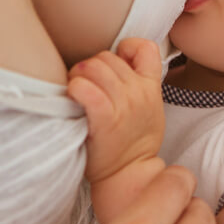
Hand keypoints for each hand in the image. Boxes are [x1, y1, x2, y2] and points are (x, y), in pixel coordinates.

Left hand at [68, 38, 164, 182]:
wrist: (130, 175)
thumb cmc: (133, 144)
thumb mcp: (149, 109)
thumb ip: (138, 85)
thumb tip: (118, 62)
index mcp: (151, 87)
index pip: (145, 47)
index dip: (125, 48)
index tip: (115, 63)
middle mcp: (139, 92)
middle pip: (105, 56)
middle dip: (90, 67)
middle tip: (84, 85)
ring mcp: (124, 104)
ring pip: (93, 66)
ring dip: (78, 76)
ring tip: (76, 92)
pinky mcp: (105, 118)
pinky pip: (85, 88)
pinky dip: (74, 88)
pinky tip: (73, 98)